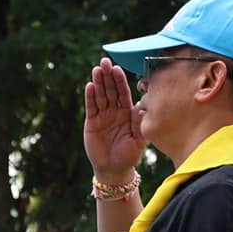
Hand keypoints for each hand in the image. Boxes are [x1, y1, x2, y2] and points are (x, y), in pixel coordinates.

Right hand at [83, 58, 145, 181]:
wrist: (114, 169)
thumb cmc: (129, 155)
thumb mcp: (139, 139)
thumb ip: (140, 122)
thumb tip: (142, 106)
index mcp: (127, 112)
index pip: (123, 92)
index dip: (120, 80)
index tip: (117, 68)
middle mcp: (115, 111)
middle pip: (110, 90)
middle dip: (108, 76)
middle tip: (104, 62)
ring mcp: (103, 115)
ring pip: (100, 95)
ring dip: (98, 82)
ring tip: (96, 69)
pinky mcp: (92, 122)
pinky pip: (91, 107)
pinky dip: (90, 96)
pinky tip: (90, 85)